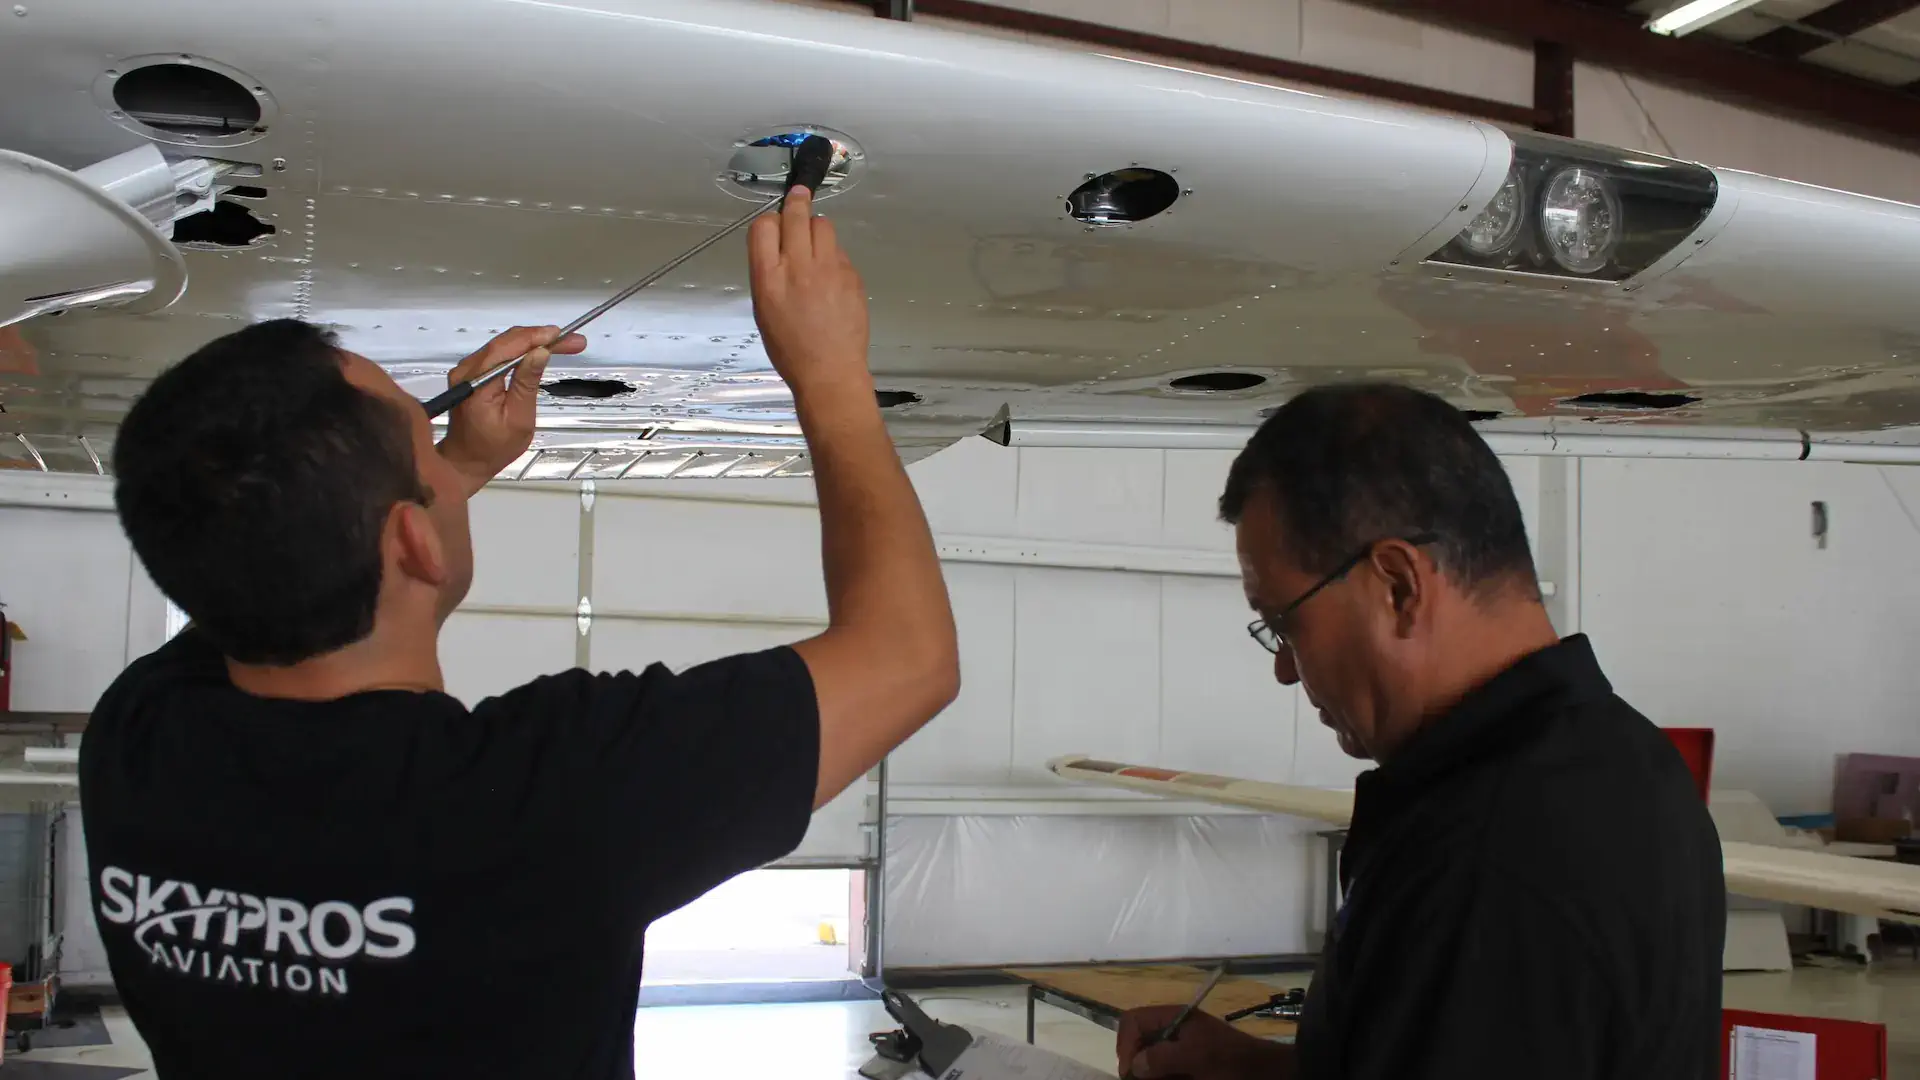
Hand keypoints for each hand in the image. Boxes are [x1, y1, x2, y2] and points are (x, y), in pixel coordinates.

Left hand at [437, 325, 585, 486]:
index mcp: (477, 383)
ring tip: (560, 344)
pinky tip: (537, 351)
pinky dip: (520, 350)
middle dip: (540, 338)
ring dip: (532, 342)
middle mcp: (466, 371)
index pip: (509, 348)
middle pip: (507, 342)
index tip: (562, 336)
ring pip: (503, 344)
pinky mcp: (470, 373)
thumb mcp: (518, 419)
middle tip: (570, 341)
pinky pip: (497, 354)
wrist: (466, 461)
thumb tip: (540, 354)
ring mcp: (466, 370)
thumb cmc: (492, 448)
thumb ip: (528, 383)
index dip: (538, 338)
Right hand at [746, 185, 871, 400]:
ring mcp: (829, 269)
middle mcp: (798, 267)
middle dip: (797, 201)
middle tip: (799, 195)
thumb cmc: (790, 348)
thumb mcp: (764, 310)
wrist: (829, 372)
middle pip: (796, 214)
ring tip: (815, 244)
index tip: (775, 220)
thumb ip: (768, 273)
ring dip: (816, 227)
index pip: (763, 226)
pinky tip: (831, 277)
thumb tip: (777, 246)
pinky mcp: (852, 276)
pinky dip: (833, 255)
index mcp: (768, 278)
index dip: (770, 220)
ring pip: (823, 225)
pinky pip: (840, 252)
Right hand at [1117, 1006, 1289, 1079]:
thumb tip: (1134, 1065)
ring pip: (1151, 1063)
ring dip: (1153, 1076)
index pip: (1133, 1021)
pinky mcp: (1189, 1068)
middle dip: (1138, 1066)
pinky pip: (1167, 1073)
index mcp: (1174, 1018)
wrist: (1268, 1075)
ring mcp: (1181, 1050)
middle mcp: (1173, 1031)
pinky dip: (1165, 1079)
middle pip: (1138, 1044)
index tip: (1131, 1072)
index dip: (1126, 1044)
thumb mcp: (1196, 1057)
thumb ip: (1161, 1057)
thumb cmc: (1232, 1061)